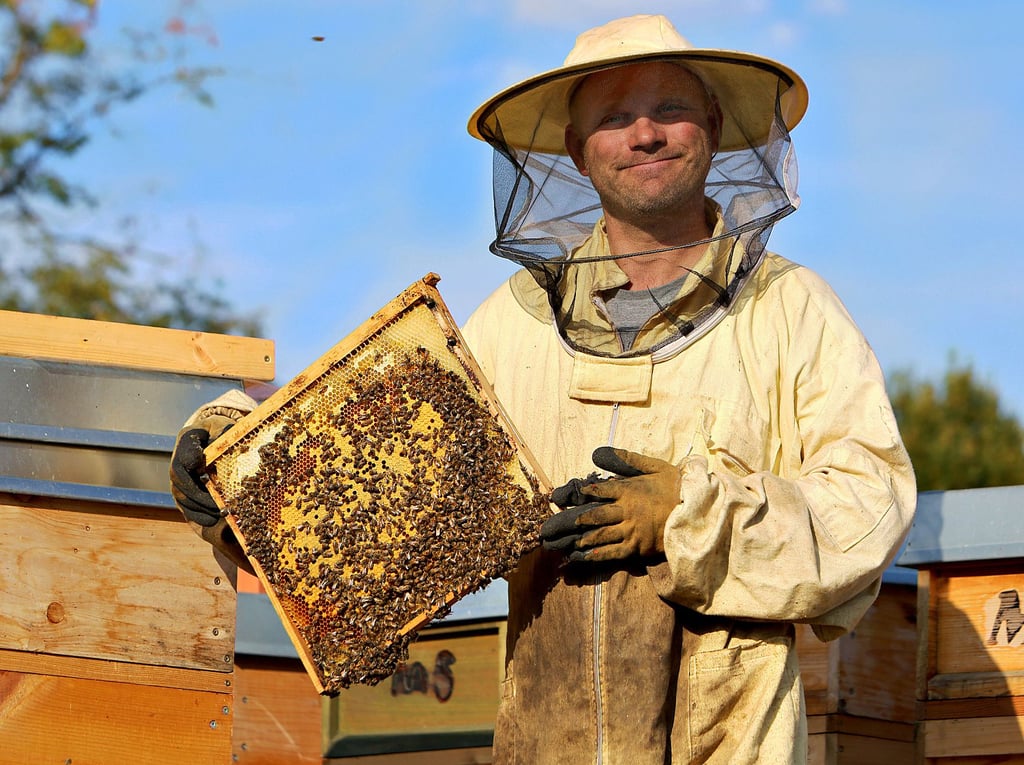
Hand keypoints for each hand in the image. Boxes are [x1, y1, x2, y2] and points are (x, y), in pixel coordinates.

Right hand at [168, 414, 234, 526]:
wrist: (218, 437)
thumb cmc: (223, 431)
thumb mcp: (224, 426)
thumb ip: (224, 431)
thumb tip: (224, 440)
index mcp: (186, 438)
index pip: (183, 450)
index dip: (189, 459)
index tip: (200, 467)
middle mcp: (178, 459)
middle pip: (180, 480)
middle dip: (199, 494)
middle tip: (218, 503)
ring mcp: (178, 477)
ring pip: (182, 496)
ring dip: (200, 507)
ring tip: (220, 513)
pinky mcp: (183, 491)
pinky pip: (185, 506)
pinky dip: (197, 515)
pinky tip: (212, 520)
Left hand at [541, 447, 679, 561]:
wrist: (699, 512)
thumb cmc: (675, 486)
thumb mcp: (653, 466)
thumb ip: (626, 459)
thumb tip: (596, 452)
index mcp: (628, 490)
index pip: (597, 490)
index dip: (577, 493)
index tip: (558, 496)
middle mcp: (626, 511)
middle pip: (592, 516)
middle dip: (569, 521)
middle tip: (549, 527)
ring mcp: (631, 531)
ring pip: (599, 535)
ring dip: (578, 539)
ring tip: (560, 542)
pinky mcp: (637, 547)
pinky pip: (612, 552)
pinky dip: (594, 555)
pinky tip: (579, 556)